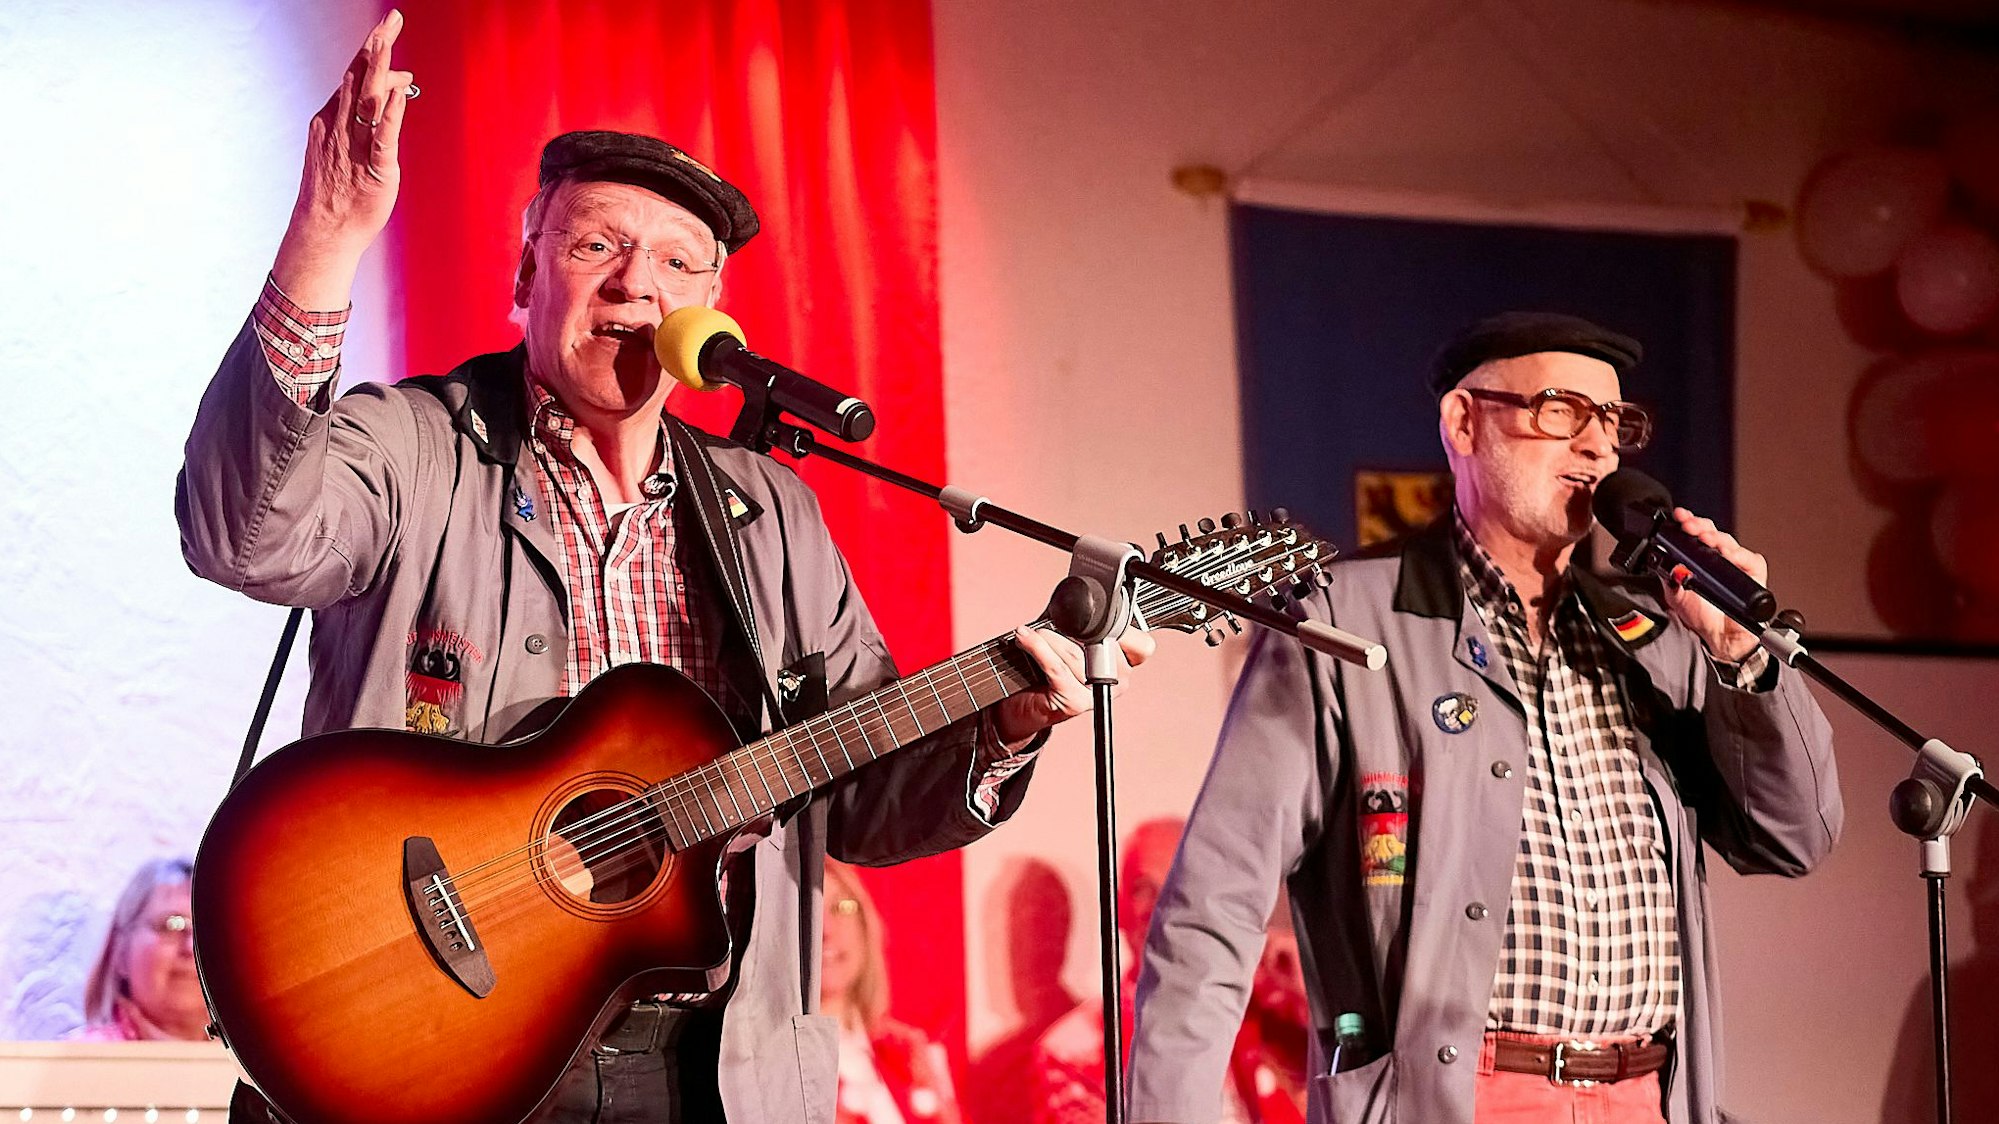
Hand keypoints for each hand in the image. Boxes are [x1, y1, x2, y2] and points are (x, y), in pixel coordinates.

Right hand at [271, 9, 416, 306]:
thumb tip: (395, 88)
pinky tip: (398, 93)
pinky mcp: (373, 168)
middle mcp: (340, 126)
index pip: (354, 76)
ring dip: (378, 70)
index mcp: (333, 118)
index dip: (370, 50)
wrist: (325, 229)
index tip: (385, 26)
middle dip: (374, 48)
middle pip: (358, 79)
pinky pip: (382, 137)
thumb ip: (372, 118)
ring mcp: (353, 145)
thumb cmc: (342, 189)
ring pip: (367, 100)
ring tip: (387, 42)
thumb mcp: (354, 146)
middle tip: (390, 20)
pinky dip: (390, 113)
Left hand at [990, 625, 1154, 745]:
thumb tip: (1076, 597)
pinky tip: (1025, 639)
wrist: (1024, 705)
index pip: (1143, 646)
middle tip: (1058, 625)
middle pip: (1105, 644)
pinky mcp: (1074, 702)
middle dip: (1076, 630)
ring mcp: (1097, 694)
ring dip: (1048, 638)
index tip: (1094, 618)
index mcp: (1124, 665)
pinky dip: (1037, 648)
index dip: (1122, 628)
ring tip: (1033, 634)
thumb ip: (1085, 623)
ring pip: (1076, 654)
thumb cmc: (1048, 670)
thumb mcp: (1072, 639)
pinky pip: (1057, 667)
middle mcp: (1117, 682)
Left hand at [1659, 507, 1766, 663]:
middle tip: (1689, 525)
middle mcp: (1720, 557)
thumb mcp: (1675, 593)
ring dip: (1716, 538)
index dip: (1689, 522)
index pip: (1696, 533)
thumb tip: (1662, 561)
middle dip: (1700, 526)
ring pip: (1729, 543)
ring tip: (1705, 538)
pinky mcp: (1753, 574)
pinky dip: (1738, 555)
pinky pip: (1749, 560)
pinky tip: (1728, 554)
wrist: (1718, 636)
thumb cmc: (1701, 615)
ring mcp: (1737, 564)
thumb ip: (1668, 575)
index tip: (1679, 516)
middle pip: (1712, 533)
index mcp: (1702, 558)